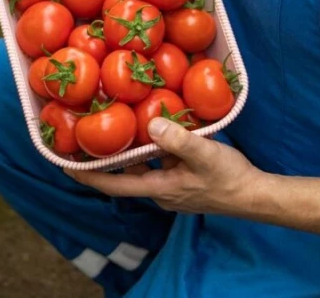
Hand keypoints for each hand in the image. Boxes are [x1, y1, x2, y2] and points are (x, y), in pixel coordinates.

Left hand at [66, 118, 264, 214]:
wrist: (255, 195)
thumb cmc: (230, 178)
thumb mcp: (204, 154)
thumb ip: (178, 140)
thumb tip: (152, 125)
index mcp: (157, 188)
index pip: (113, 185)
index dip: (87, 176)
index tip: (64, 164)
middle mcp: (159, 191)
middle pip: (124, 175)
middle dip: (104, 159)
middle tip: (85, 136)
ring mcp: (171, 187)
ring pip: (142, 167)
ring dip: (129, 150)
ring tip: (115, 125)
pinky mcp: (182, 180)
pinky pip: (158, 164)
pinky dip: (151, 149)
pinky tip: (154, 128)